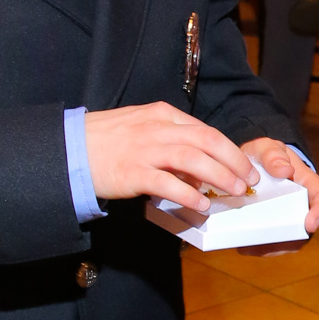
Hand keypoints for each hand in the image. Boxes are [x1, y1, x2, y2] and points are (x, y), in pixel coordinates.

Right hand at [84, 102, 257, 212]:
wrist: (70, 149)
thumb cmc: (107, 141)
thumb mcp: (143, 129)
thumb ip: (171, 142)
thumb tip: (199, 168)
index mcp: (162, 114)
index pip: (205, 130)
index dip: (230, 150)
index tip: (245, 166)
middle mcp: (157, 128)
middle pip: (206, 141)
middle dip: (233, 161)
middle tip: (248, 180)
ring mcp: (145, 149)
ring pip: (193, 159)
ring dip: (219, 176)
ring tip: (234, 191)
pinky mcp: (133, 172)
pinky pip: (168, 183)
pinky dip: (188, 194)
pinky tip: (201, 205)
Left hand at [241, 137, 318, 246]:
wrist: (250, 170)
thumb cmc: (264, 159)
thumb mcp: (266, 148)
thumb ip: (273, 154)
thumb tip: (284, 170)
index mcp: (309, 185)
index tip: (311, 223)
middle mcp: (304, 209)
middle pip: (303, 230)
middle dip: (286, 238)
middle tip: (264, 237)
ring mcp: (290, 224)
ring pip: (285, 244)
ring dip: (268, 246)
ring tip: (248, 242)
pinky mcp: (275, 235)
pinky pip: (269, 248)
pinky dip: (256, 248)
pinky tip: (242, 244)